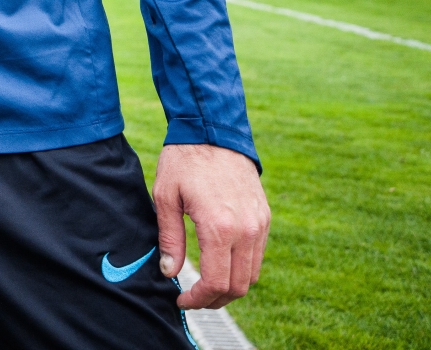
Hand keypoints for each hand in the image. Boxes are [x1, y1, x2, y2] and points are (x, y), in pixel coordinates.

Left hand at [153, 143, 269, 309]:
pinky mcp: (265, 217)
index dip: (199, 299)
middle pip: (239, 286)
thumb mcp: (166, 197)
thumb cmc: (184, 161)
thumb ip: (169, 239)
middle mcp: (246, 229)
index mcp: (219, 227)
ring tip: (206, 285)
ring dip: (231, 287)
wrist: (213, 131)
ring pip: (252, 274)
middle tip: (193, 297)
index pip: (216, 282)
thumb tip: (170, 272)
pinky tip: (220, 263)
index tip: (182, 300)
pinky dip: (242, 268)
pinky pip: (258, 255)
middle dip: (215, 300)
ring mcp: (260, 224)